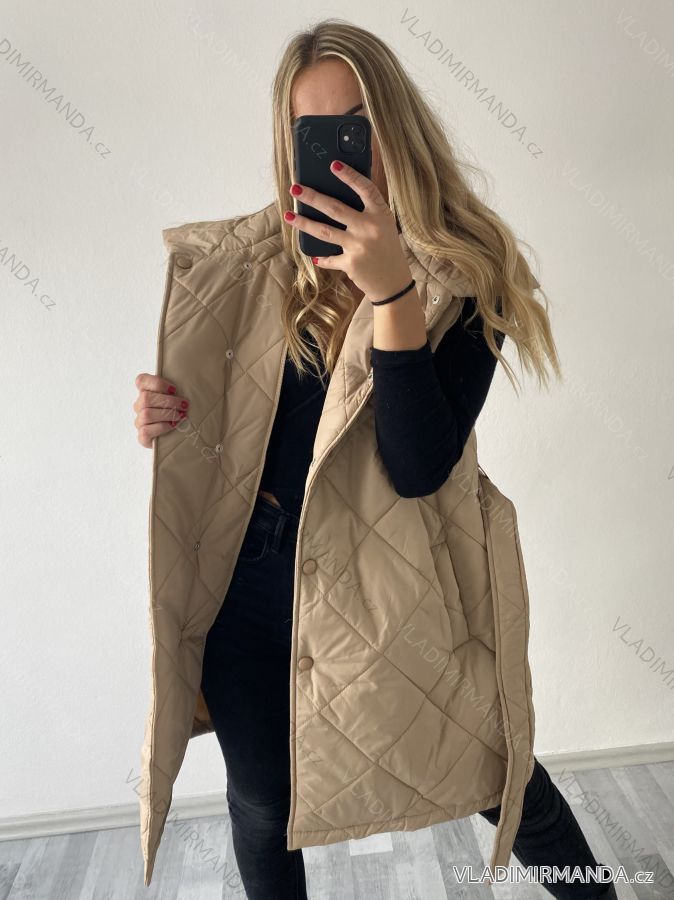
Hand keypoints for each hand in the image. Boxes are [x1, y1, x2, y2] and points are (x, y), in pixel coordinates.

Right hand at [133, 373, 188, 447]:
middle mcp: (139, 406)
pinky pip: (146, 430)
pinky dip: (162, 427)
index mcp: (146, 392)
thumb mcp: (179, 397)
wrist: (179, 436)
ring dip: (167, 414)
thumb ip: (178, 389)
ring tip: (181, 415)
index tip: (174, 389)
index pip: (141, 380)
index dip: (157, 383)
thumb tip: (191, 378)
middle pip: (146, 398)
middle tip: (184, 405)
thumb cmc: (180, 412)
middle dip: (168, 401)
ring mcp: (140, 421)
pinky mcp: (142, 436)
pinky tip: (173, 425)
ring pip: (146, 414)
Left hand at [283, 160, 412, 302]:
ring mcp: (359, 246)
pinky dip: (321, 258)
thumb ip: (368, 212)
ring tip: (288, 215)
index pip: (365, 189)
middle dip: (312, 197)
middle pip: (335, 208)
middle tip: (295, 188)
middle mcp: (370, 228)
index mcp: (381, 215)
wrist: (394, 283)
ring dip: (304, 223)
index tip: (333, 164)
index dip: (350, 176)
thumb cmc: (387, 250)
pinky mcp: (350, 264)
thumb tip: (338, 195)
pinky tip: (313, 255)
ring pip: (325, 231)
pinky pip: (329, 258)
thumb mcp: (385, 226)